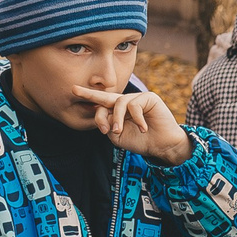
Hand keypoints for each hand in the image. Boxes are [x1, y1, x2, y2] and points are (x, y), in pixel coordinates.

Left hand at [75, 85, 192, 165]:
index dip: (89, 99)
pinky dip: (137, 119)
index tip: (73, 91)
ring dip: (116, 119)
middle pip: (106, 96)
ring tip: (118, 131)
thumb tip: (103, 113)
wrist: (162, 145)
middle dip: (90, 94)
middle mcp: (126, 102)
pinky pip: (134, 106)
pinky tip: (143, 128)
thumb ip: (107, 124)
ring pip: (118, 103)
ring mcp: (137, 98)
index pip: (101, 104)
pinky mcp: (148, 97)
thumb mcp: (118, 136)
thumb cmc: (141, 141)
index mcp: (118, 111)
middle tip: (74, 90)